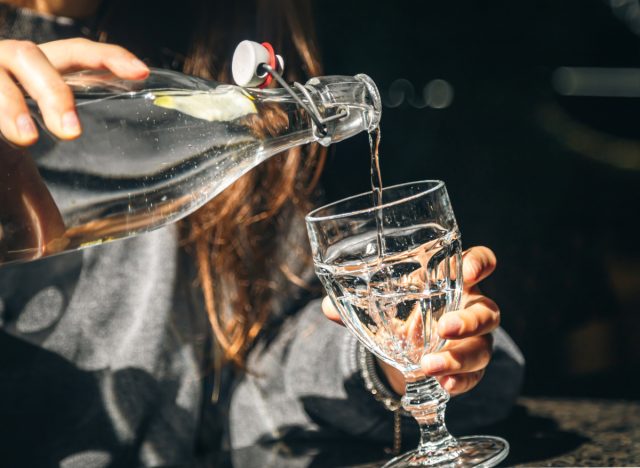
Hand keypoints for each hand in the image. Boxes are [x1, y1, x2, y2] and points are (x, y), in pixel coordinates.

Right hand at [0, 37, 148, 145]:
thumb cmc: (4, 126)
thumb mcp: (35, 130)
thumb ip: (57, 147)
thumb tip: (71, 212)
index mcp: (38, 65)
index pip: (76, 52)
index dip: (107, 56)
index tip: (140, 73)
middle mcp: (10, 61)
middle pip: (30, 56)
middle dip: (53, 91)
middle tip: (71, 132)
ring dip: (12, 107)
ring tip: (26, 138)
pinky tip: (6, 137)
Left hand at [322, 246, 499, 396]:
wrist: (410, 345)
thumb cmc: (403, 310)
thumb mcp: (383, 304)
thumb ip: (357, 303)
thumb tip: (327, 307)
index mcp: (452, 280)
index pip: (478, 262)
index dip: (480, 264)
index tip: (470, 271)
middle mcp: (470, 307)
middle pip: (487, 311)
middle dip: (470, 320)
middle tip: (444, 328)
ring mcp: (475, 339)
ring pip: (483, 347)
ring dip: (458, 358)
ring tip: (429, 366)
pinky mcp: (471, 367)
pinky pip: (475, 376)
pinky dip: (460, 381)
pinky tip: (443, 385)